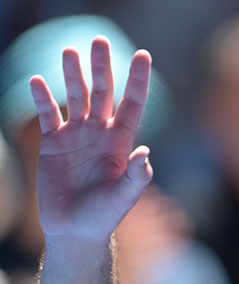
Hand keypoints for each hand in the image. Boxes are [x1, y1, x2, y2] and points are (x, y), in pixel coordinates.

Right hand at [29, 36, 152, 242]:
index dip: (137, 81)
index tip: (143, 55)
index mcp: (121, 144)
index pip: (131, 105)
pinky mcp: (53, 143)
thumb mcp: (124, 199)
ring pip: (75, 97)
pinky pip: (47, 114)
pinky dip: (42, 97)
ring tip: (70, 52)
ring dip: (72, 75)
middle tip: (99, 40)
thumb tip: (145, 154)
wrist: (75, 231)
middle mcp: (100, 135)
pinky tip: (37, 81)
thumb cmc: (104, 217)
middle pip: (103, 93)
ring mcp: (76, 136)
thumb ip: (136, 177)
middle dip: (102, 67)